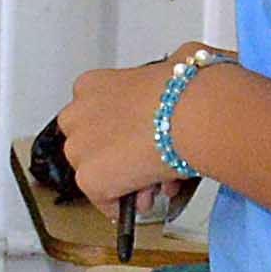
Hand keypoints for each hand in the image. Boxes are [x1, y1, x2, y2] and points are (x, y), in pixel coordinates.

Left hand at [54, 48, 218, 202]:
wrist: (193, 113)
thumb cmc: (189, 90)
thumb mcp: (174, 67)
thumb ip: (164, 78)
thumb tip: (179, 70)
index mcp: (92, 84)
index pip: (94, 115)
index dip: (120, 133)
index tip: (137, 141)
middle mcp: (77, 113)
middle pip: (90, 145)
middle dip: (117, 158)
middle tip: (147, 167)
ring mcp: (80, 147)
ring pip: (95, 172)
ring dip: (122, 181)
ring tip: (154, 183)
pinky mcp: (90, 178)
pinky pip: (103, 200)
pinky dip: (123, 203)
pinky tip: (145, 197)